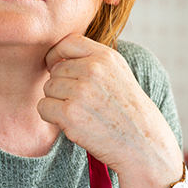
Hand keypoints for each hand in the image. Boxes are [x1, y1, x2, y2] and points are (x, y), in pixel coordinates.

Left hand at [38, 34, 181, 185]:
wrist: (143, 144)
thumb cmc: (130, 113)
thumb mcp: (119, 75)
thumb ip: (93, 61)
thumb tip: (57, 59)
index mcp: (106, 57)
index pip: (67, 42)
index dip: (56, 55)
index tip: (55, 67)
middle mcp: (93, 69)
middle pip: (55, 71)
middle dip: (61, 86)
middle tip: (81, 104)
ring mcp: (80, 91)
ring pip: (48, 89)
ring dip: (57, 103)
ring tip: (81, 114)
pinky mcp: (69, 113)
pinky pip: (43, 107)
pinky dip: (51, 117)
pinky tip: (71, 123)